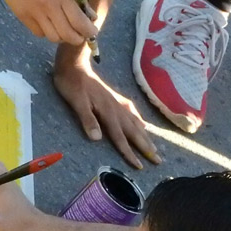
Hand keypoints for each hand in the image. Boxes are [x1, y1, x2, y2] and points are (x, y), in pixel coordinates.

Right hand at [0, 0, 97, 45]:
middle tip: (80, 35)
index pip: (80, 23)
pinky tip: (47, 23)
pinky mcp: (23, 16)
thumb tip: (90, 15)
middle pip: (68, 35)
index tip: (92, 32)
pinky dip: (46, 32)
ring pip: (53, 37)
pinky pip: (38, 33)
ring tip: (63, 28)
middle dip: (77, 39)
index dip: (89, 32)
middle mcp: (50, 7)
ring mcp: (35, 13)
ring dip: (61, 36)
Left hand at [53, 43, 159, 169]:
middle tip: (158, 161)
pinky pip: (132, 112)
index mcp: (108, 112)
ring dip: (145, 136)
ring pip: (135, 123)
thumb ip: (87, 120)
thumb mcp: (76, 103)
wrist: (74, 64)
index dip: (129, 153)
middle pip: (134, 132)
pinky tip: (143, 125)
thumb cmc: (72, 84)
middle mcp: (116, 108)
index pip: (120, 138)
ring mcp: (117, 102)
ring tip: (155, 148)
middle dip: (146, 147)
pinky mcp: (115, 97)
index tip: (140, 166)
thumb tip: (97, 139)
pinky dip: (140, 121)